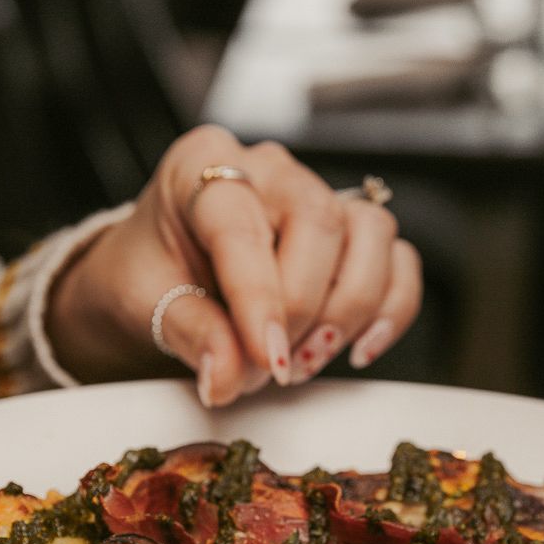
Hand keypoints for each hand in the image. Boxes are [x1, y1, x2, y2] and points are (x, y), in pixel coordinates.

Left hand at [45, 127, 422, 405]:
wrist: (157, 277)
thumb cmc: (147, 275)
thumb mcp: (144, 303)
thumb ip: (190, 335)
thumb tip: (226, 377)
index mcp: (202, 166)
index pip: (244, 226)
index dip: (260, 299)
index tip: (268, 361)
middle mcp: (269, 169)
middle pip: (320, 222)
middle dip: (304, 309)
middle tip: (273, 369)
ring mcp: (318, 193)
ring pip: (371, 233)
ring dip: (349, 309)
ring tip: (303, 361)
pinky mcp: (353, 230)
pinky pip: (398, 259)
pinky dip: (390, 308)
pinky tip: (356, 350)